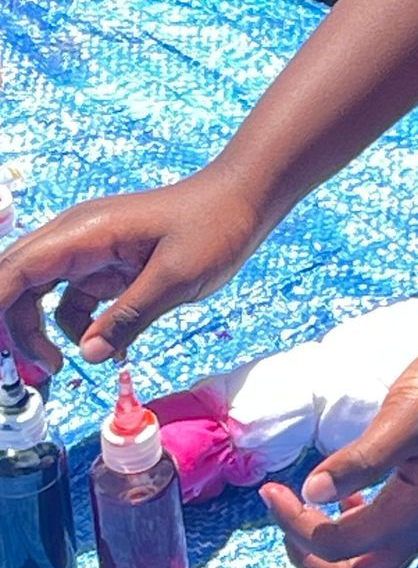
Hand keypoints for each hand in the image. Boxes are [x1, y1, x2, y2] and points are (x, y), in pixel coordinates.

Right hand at [0, 168, 265, 373]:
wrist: (244, 198)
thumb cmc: (214, 227)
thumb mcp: (175, 278)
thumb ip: (129, 318)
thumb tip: (89, 356)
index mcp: (83, 233)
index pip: (15, 270)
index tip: (0, 349)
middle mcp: (76, 237)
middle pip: (17, 283)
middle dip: (16, 327)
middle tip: (40, 369)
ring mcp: (89, 250)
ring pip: (40, 293)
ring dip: (41, 330)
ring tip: (63, 366)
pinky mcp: (107, 264)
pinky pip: (73, 299)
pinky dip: (78, 326)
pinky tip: (108, 349)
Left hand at [262, 327, 417, 567]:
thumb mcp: (404, 417)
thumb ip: (361, 460)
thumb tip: (311, 494)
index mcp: (413, 512)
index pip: (336, 545)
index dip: (294, 523)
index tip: (271, 488)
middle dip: (309, 560)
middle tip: (283, 515)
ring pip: (369, 567)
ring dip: (329, 552)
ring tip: (303, 510)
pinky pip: (382, 541)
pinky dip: (351, 534)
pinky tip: (342, 498)